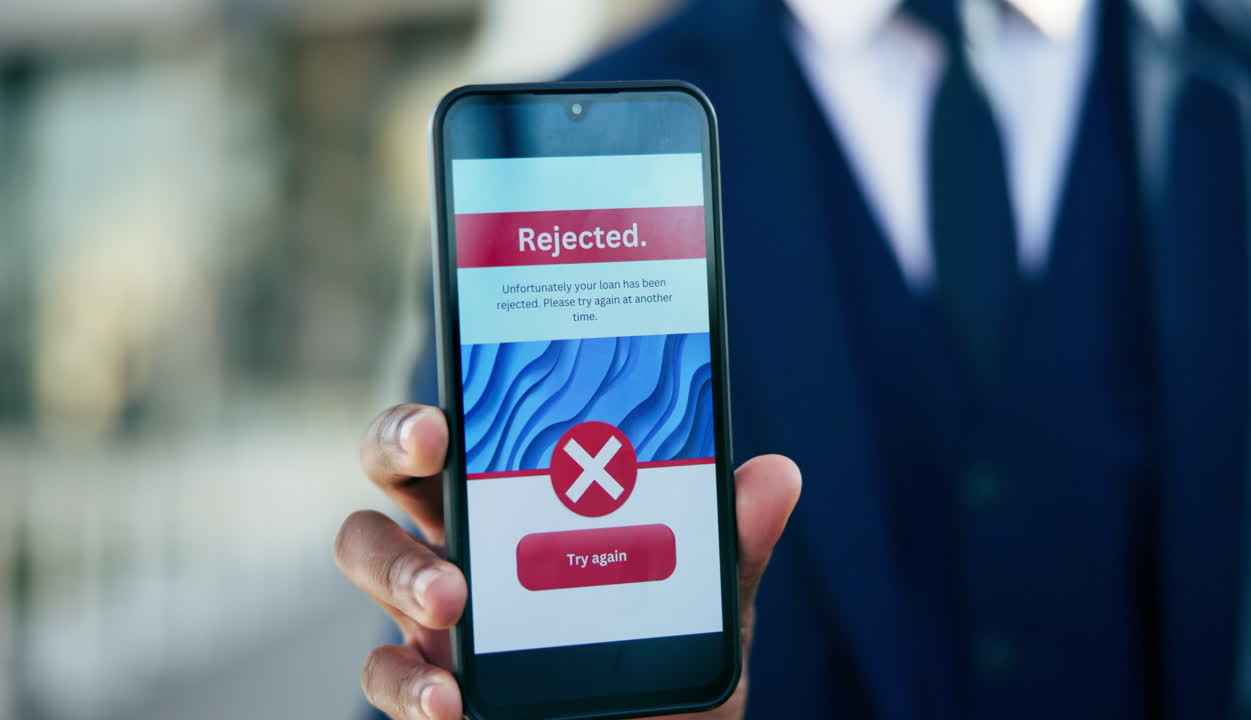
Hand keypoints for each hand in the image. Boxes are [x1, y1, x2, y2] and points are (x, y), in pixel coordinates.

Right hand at [335, 403, 801, 719]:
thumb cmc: (666, 680)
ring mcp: (438, 617)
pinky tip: (450, 703)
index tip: (460, 395)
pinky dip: (406, 684)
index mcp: (526, 504)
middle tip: (431, 445)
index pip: (475, 430)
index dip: (454, 398)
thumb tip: (778, 474)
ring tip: (453, 599)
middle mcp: (470, 545)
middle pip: (395, 470)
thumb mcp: (710, 614)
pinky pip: (384, 674)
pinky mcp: (427, 690)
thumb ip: (729, 550)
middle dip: (396, 441)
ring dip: (399, 567)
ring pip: (366, 554)